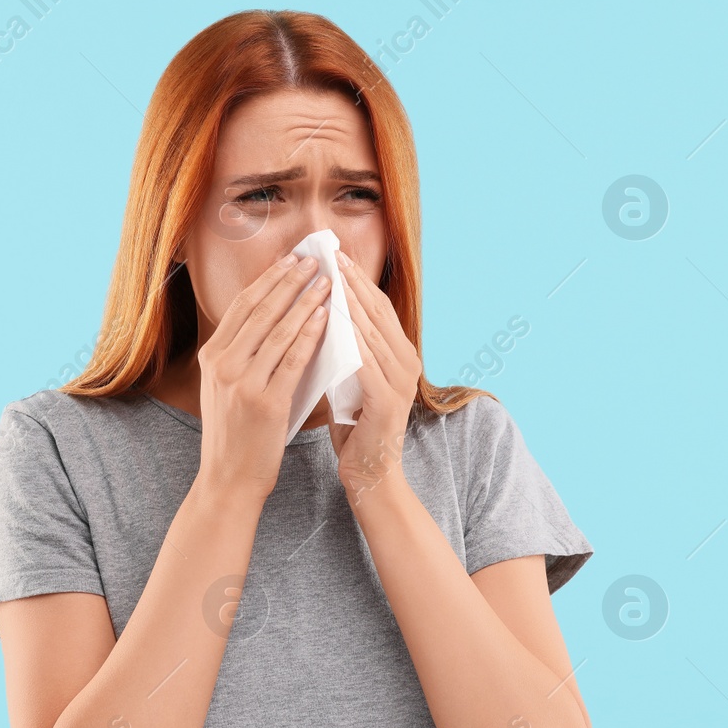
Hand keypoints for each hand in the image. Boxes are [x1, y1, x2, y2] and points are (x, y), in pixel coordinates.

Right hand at [195, 253, 332, 497]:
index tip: (292, 259)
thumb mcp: (226, 387)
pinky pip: (293, 359)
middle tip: (315, 260)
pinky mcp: (265, 402)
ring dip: (306, 301)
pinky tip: (327, 317)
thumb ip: (243, 354)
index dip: (269, 279)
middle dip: (290, 281)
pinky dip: (311, 334)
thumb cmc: (236, 433)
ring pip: (279, 330)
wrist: (229, 480)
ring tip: (327, 282)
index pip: (243, 306)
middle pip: (261, 310)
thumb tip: (274, 317)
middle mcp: (222, 364)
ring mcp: (242, 382)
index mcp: (211, 356)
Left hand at [329, 249, 420, 504]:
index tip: (334, 254)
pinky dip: (347, 338)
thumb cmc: (355, 427)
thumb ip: (346, 348)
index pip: (377, 307)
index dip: (357, 279)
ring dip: (347, 303)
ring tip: (325, 277)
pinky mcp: (388, 399)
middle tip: (329, 253)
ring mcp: (402, 380)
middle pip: (377, 311)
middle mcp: (407, 362)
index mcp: (400, 354)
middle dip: (352, 281)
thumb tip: (320, 312)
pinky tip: (328, 320)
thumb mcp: (350, 378)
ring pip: (371, 331)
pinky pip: (364, 360)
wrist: (370, 474)